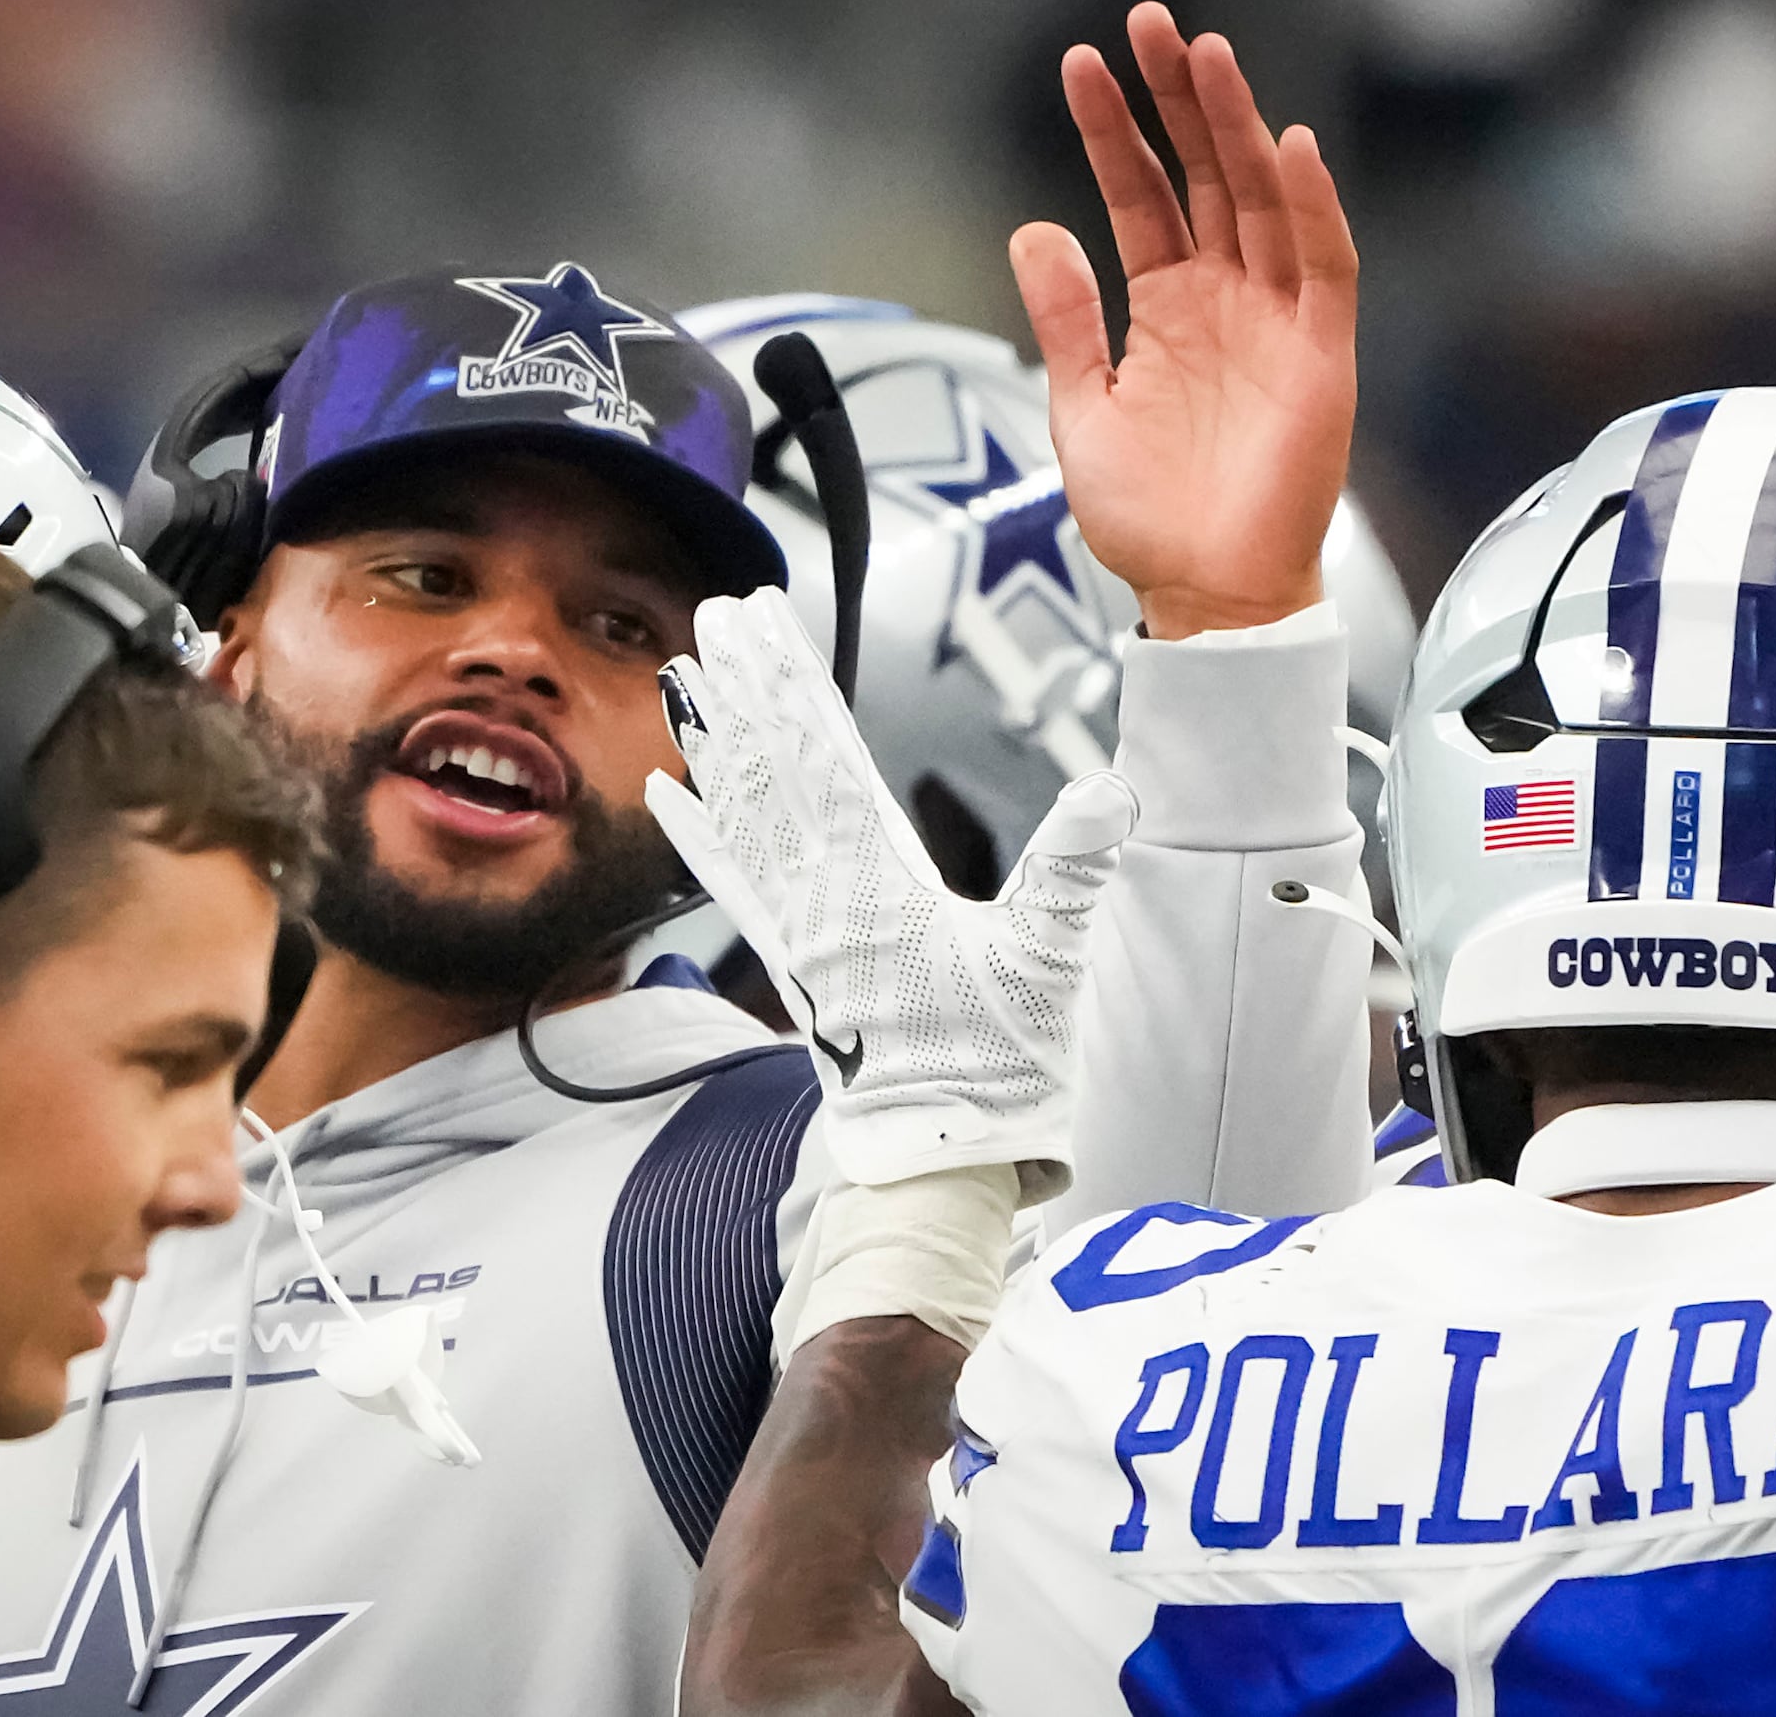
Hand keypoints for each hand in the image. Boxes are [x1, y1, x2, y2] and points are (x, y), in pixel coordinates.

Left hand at [647, 589, 1137, 1200]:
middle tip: (716, 614)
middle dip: (747, 687)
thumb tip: (1108, 794)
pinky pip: (732, 888)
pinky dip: (697, 838)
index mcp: (881, 886)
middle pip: (775, 769)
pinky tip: (666, 796)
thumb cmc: (999, 1069)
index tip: (764, 623)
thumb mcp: (1049, 966)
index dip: (794, 683)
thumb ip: (1072, 875)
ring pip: (744, 815)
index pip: (827, 758)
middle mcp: (823, 901)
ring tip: (682, 676)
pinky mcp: (792, 967)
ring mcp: (799, 934)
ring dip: (713, 742)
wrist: (942, 1163)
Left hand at [1013, 1, 1358, 640]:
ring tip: (1208, 55)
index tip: (1082, 66)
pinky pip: (1325, 267)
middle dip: (1180, 100)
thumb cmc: (1150, 520)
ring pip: (1262, 201)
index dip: (1114, 132)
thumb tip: (1034, 229)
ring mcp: (1275, 321)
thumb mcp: (1081, 408)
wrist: (1203, 597)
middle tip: (1150, 25)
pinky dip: (1311, 209)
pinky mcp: (1321, 356)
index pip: (1140, 194)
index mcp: (1166, 306)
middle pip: (1205, 175)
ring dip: (1239, 127)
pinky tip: (1288, 149)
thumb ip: (1064, 319)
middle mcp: (1224, 299)